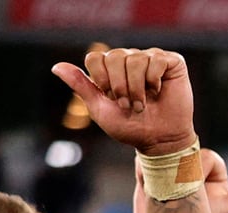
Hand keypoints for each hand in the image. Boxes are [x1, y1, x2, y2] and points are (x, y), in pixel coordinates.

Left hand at [52, 48, 196, 155]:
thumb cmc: (131, 128)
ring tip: (143, 104)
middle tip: (129, 105)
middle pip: (114, 56)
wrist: (160, 141)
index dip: (101, 79)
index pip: (96, 58)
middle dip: (120, 86)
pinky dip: (154, 79)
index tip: (111, 99)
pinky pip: (156, 59)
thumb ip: (81, 87)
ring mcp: (151, 59)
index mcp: (111, 68)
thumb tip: (55, 67)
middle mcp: (130, 59)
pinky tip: (158, 91)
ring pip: (135, 59)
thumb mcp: (100, 109)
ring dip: (137, 87)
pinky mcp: (172, 63)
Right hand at [135, 149, 227, 212]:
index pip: (206, 157)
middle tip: (181, 195)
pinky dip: (147, 179)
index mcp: (212, 164)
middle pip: (184, 153)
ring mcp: (167, 158)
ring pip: (163, 155)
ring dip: (164, 177)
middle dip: (182, 176)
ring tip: (166, 194)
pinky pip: (144, 162)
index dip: (201, 174)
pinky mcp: (144, 162)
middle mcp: (189, 157)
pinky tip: (151, 191)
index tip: (199, 192)